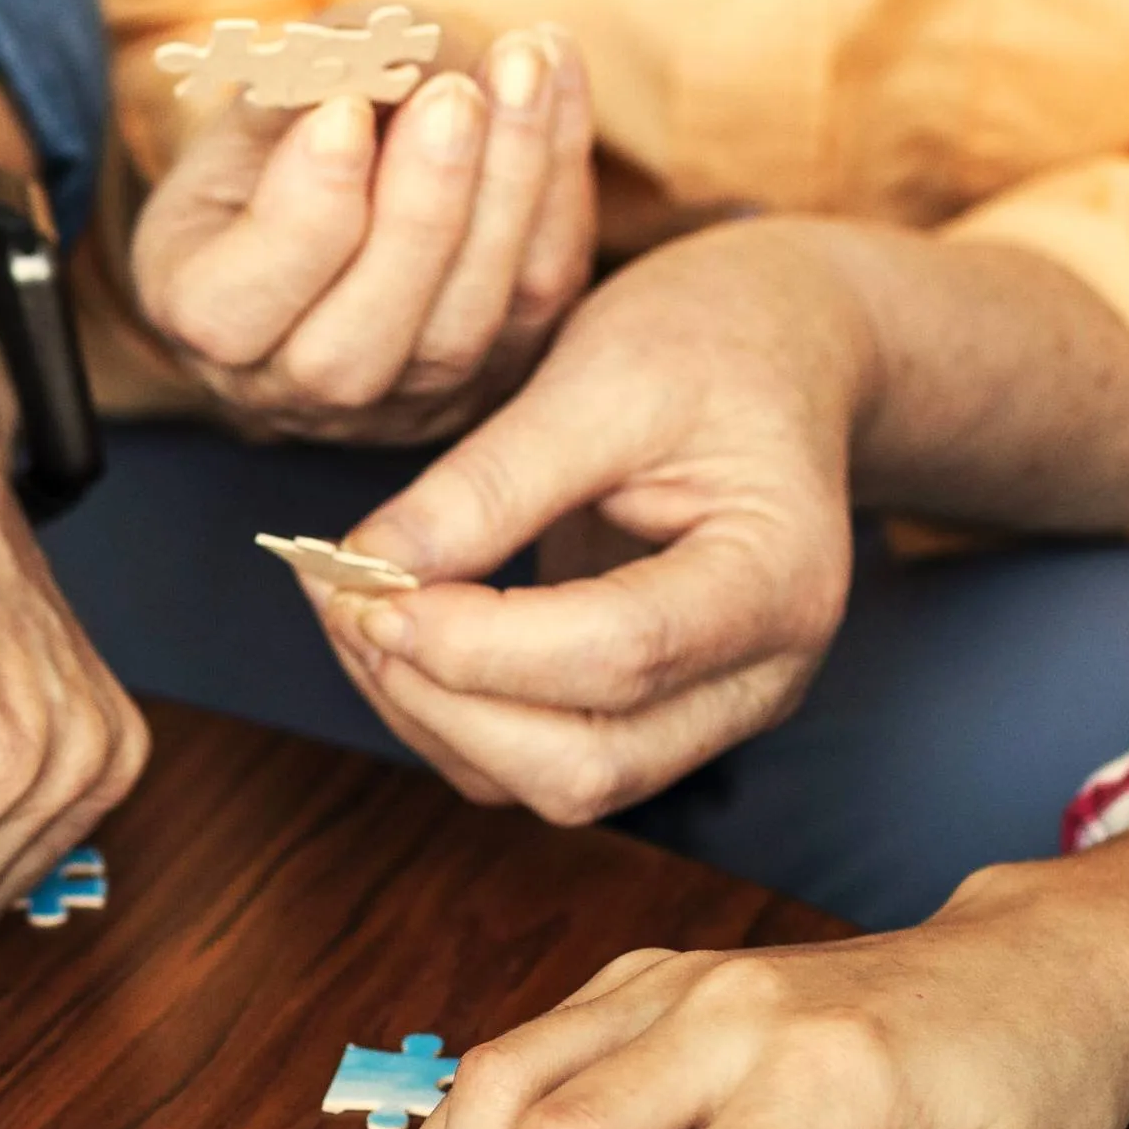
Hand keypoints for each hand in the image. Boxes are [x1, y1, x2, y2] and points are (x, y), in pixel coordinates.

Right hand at [131, 26, 592, 442]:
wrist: (350, 185)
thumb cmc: (280, 140)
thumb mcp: (254, 105)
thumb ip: (294, 85)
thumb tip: (369, 61)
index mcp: (205, 320)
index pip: (234, 311)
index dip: (300, 215)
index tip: (343, 109)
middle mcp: (296, 389)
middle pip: (355, 347)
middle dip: (418, 212)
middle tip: (452, 95)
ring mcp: (405, 400)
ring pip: (465, 328)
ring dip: (508, 186)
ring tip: (521, 63)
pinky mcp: (498, 373)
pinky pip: (541, 290)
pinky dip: (560, 175)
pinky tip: (557, 70)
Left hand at [305, 219, 868, 823]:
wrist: (780, 354)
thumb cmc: (711, 344)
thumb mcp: (604, 374)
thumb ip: (492, 479)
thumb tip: (372, 569)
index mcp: (778, 580)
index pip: (625, 654)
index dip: (482, 643)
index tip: (372, 590)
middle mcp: (760, 676)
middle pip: (590, 765)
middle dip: (446, 703)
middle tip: (348, 606)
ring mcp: (710, 710)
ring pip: (554, 784)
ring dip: (432, 717)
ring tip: (353, 611)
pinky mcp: (651, 715)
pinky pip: (536, 762)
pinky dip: (448, 716)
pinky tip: (394, 631)